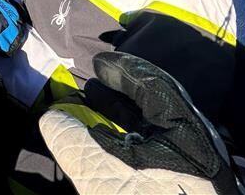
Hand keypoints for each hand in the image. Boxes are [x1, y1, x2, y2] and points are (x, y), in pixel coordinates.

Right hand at [39, 52, 240, 194]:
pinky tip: (111, 153)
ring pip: (156, 133)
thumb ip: (73, 140)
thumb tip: (51, 119)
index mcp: (184, 128)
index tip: (98, 62)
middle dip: (121, 94)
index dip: (122, 69)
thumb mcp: (103, 173)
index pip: (152, 83)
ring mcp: (192, 171)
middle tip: (92, 84)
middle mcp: (194, 144)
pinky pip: (157, 156)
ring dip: (123, 120)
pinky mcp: (182, 189)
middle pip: (156, 106)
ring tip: (94, 114)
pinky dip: (130, 146)